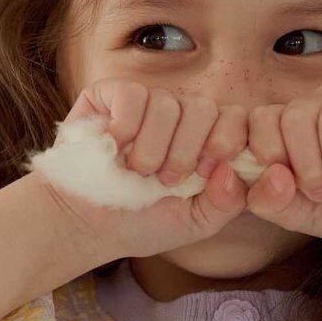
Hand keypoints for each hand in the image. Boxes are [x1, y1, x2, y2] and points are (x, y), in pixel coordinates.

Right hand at [34, 80, 249, 267]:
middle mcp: (179, 118)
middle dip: (185, 152)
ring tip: (136, 171)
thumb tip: (233, 169)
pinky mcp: (111, 95)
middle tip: (165, 180)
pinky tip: (114, 148)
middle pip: (204, 107)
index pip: (235, 118)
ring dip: (151, 148)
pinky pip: (134, 95)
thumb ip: (227, 203)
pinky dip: (126, 128)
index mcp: (204, 141)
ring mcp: (146, 104)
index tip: (204, 173)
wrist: (85, 225)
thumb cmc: (139, 223)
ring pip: (168, 103)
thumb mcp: (194, 223)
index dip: (225, 142)